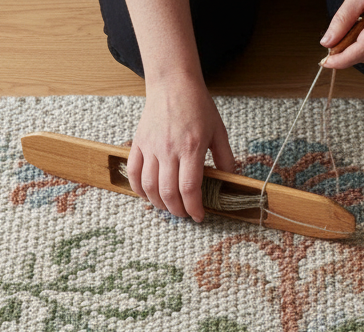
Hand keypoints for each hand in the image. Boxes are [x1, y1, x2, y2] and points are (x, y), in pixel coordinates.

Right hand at [126, 75, 234, 221]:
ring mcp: (151, 147)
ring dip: (159, 203)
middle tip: (185, 214)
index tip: (199, 216)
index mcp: (191, 148)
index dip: (194, 208)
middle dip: (178, 210)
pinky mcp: (139, 143)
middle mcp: (169, 150)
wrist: (173, 84)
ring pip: (149, 186)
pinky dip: (138, 189)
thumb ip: (225, 158)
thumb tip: (230, 180)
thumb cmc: (197, 106)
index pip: (189, 188)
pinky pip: (133, 172)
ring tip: (169, 207)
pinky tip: (148, 195)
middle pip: (168, 192)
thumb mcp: (219, 131)